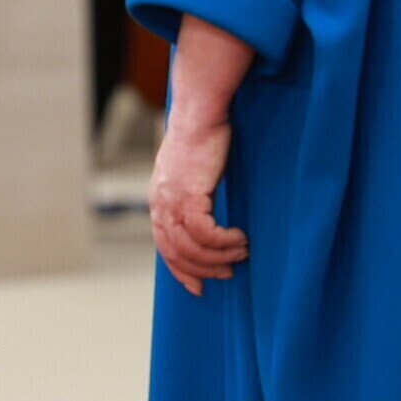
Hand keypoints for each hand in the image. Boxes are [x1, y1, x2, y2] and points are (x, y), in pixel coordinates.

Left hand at [150, 109, 246, 295]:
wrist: (199, 113)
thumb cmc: (202, 139)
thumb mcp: (191, 173)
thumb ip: (191, 196)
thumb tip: (205, 216)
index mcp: (159, 201)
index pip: (165, 247)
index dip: (181, 270)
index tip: (199, 287)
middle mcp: (160, 204)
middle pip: (176, 253)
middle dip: (202, 270)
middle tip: (227, 273)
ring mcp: (172, 200)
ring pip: (192, 247)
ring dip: (219, 257)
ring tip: (242, 253)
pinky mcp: (189, 195)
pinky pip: (206, 233)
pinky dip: (224, 242)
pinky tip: (240, 238)